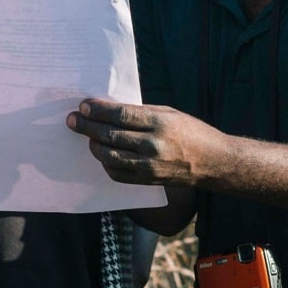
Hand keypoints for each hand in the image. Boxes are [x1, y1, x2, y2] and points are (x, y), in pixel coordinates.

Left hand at [66, 99, 223, 187]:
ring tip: (87, 137)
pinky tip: (103, 153)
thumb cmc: (191, 132)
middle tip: (73, 120)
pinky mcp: (148, 180)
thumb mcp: (169, 113)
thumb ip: (140, 113)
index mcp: (160, 122)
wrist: (213, 161)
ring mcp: (150, 165)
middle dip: (87, 127)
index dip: (98, 110)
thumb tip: (109, 110)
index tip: (84, 106)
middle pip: (111, 135)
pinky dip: (106, 163)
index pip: (120, 115)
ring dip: (94, 145)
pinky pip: (118, 173)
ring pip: (110, 156)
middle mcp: (154, 145)